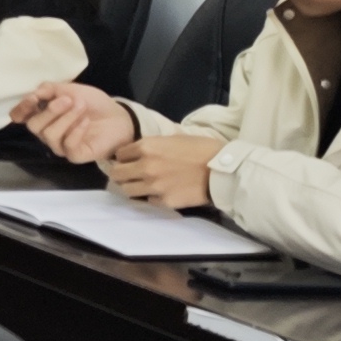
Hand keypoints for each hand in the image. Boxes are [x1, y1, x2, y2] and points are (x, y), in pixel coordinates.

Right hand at [16, 83, 138, 163]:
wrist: (119, 116)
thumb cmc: (93, 103)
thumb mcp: (70, 89)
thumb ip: (48, 90)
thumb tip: (32, 95)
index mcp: (42, 115)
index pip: (20, 116)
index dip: (21, 109)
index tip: (34, 99)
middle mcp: (47, 132)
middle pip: (33, 126)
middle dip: (50, 111)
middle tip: (69, 100)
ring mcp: (60, 145)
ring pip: (50, 135)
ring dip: (66, 118)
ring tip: (81, 107)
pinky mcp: (75, 155)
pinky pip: (68, 146)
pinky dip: (76, 131)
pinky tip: (86, 122)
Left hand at [104, 133, 220, 213]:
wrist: (222, 171)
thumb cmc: (202, 149)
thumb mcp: (173, 139)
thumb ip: (151, 146)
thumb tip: (137, 152)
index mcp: (146, 147)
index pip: (119, 154)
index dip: (123, 157)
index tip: (128, 160)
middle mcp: (144, 167)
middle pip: (117, 174)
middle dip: (121, 173)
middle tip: (128, 174)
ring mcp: (153, 186)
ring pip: (127, 190)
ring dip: (132, 187)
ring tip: (141, 185)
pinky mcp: (163, 201)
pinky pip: (147, 200)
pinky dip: (151, 197)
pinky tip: (160, 192)